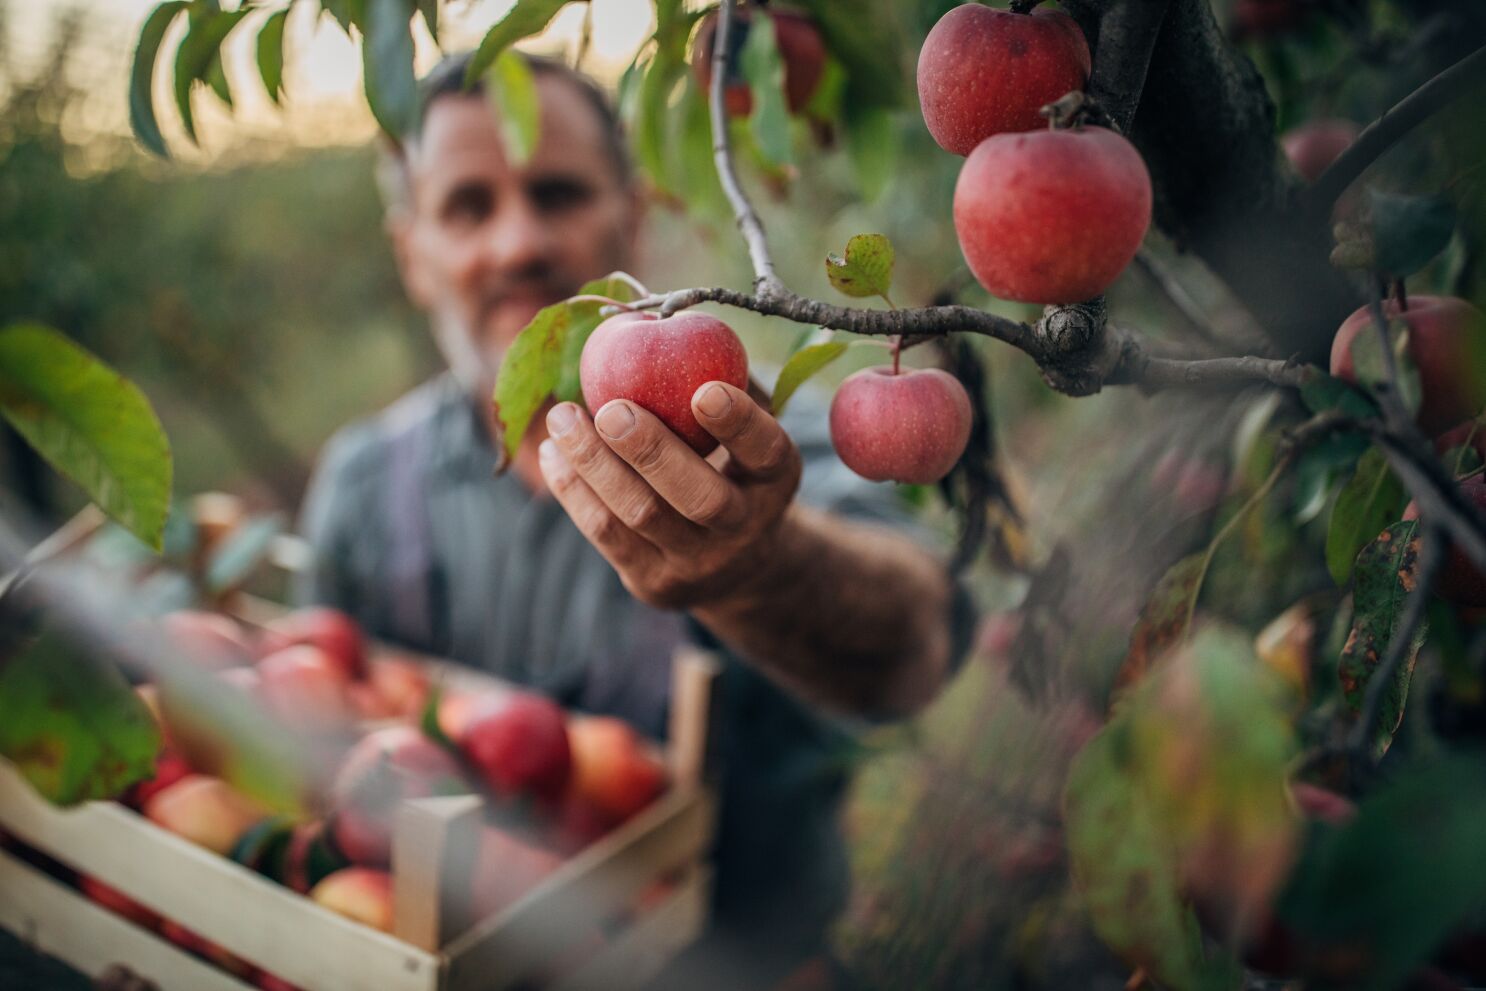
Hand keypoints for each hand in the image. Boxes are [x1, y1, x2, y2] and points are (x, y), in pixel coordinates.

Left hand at [538, 381, 802, 610]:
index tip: (705, 390)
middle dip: (651, 451)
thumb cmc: (731, 463)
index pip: (765, 452)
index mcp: (777, 478)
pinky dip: (574, 490)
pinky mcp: (654, 582)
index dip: (739, 423)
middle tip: (611, 409)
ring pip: (641, 515)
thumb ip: (722, 378)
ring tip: (561, 417)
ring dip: (594, 464)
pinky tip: (554, 451)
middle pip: (699, 497)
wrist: (732, 562)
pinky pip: (606, 534)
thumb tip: (669, 314)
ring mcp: (699, 562)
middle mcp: (745, 526)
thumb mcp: (744, 426)